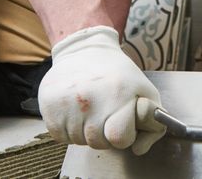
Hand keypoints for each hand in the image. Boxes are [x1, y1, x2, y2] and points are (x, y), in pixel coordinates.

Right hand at [38, 25, 166, 153]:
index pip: (120, 138)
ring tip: (89, 107)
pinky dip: (69, 128)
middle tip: (104, 112)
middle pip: (98, 143)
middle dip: (104, 133)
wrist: (82, 51)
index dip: (123, 133)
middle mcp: (89, 101)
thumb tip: (139, 149)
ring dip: (86, 130)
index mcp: (117, 95)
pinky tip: (74, 110)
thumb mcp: (144, 91)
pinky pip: (62, 137)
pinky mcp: (48, 109)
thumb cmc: (117, 74)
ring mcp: (66, 105)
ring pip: (79, 141)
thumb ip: (152, 124)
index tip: (121, 120)